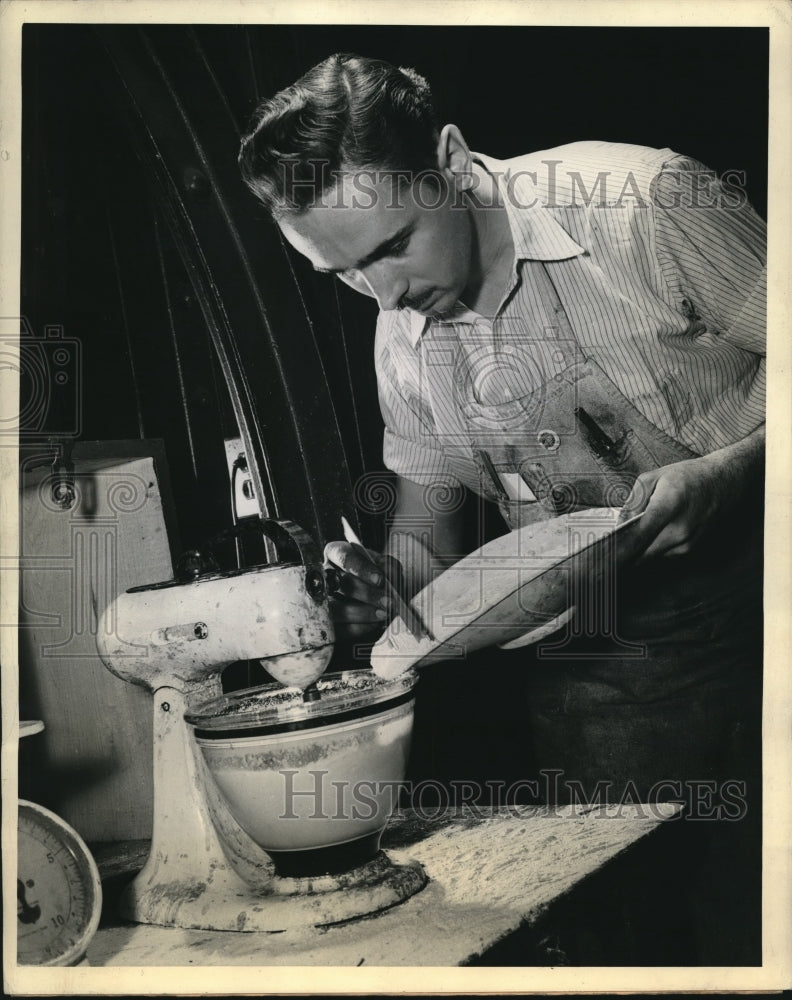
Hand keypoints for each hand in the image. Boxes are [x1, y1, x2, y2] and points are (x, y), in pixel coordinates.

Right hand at [324, 540, 389, 639]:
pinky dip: (361, 627)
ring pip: (337, 609)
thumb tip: (388, 578)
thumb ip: (390, 567)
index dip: (362, 569)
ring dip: (365, 613)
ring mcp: (322, 600)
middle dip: (368, 594)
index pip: (344, 557)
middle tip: (389, 601)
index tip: (380, 579)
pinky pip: (340, 629)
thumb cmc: (381, 577)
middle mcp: (325, 575)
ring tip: (385, 614)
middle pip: (342, 584)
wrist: (380, 597)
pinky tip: (375, 624)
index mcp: (336, 553)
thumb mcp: (386, 566)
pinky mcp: (327, 622)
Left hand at [619, 454, 733, 559]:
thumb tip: (619, 525)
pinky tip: (655, 532)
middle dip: (624, 551)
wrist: (724, 481)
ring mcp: (687, 542)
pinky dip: (653, 547)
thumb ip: (632, 503)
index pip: (637, 538)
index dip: (617, 551)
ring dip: (639, 549)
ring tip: (637, 531)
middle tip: (612, 544)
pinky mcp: (691, 549)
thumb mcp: (652, 478)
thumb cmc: (688, 476)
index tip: (601, 557)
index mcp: (668, 506)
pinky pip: (662, 554)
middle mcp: (679, 529)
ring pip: (650, 556)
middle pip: (640, 554)